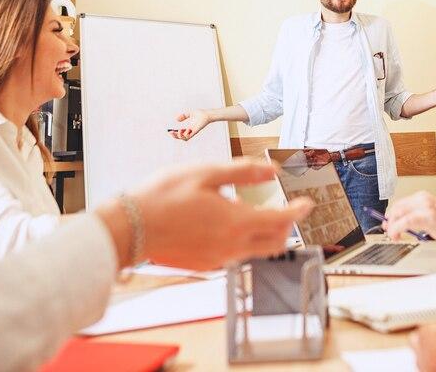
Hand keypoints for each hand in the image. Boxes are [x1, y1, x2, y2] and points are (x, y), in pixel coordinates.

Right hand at [101, 159, 311, 269]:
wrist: (129, 227)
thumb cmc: (163, 197)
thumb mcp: (206, 173)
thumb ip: (243, 172)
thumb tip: (271, 170)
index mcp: (237, 223)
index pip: (282, 221)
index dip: (298, 211)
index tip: (306, 203)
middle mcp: (232, 247)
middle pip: (275, 242)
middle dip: (286, 226)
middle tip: (286, 209)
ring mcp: (218, 259)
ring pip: (255, 251)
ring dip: (264, 235)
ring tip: (257, 214)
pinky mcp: (204, 265)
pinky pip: (235, 255)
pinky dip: (242, 241)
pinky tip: (228, 225)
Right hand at [170, 110, 210, 140]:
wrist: (207, 114)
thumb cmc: (200, 114)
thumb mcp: (189, 113)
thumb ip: (183, 116)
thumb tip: (176, 120)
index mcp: (188, 128)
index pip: (180, 134)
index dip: (175, 134)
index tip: (170, 131)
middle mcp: (190, 131)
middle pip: (181, 138)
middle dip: (175, 136)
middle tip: (171, 132)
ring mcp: (193, 132)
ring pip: (185, 139)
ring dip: (180, 136)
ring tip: (180, 130)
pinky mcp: (196, 131)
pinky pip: (190, 136)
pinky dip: (186, 134)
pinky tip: (186, 128)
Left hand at [384, 191, 435, 244]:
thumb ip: (427, 218)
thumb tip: (411, 225)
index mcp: (430, 199)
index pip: (406, 202)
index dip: (395, 212)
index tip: (391, 220)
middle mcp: (427, 199)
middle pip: (400, 205)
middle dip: (391, 217)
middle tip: (388, 228)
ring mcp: (427, 207)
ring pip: (400, 211)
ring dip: (393, 223)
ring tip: (393, 233)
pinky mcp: (428, 217)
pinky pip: (405, 221)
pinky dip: (397, 228)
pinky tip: (396, 235)